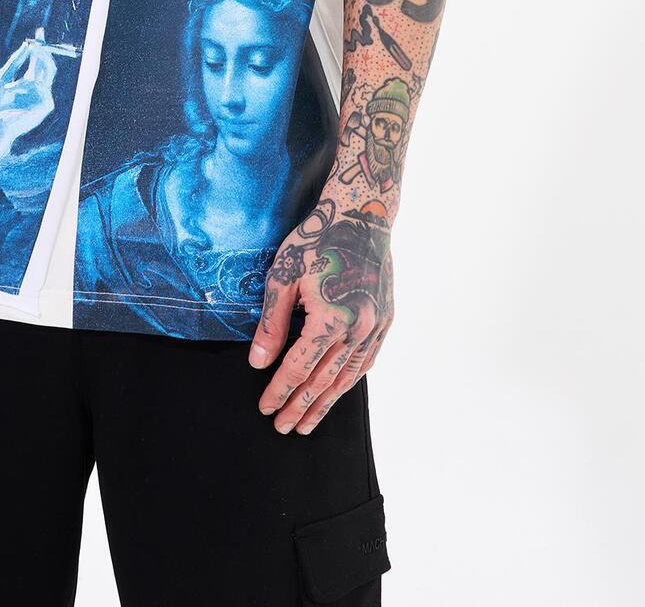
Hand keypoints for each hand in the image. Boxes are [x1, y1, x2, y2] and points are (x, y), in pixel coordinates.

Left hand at [0, 36, 58, 181]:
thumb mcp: (3, 76)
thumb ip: (15, 60)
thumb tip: (26, 44)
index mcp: (27, 82)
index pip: (38, 61)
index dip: (39, 47)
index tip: (39, 32)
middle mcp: (37, 88)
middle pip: (47, 64)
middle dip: (45, 49)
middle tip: (40, 39)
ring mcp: (42, 96)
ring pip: (50, 72)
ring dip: (44, 58)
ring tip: (37, 50)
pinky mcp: (45, 105)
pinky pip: (47, 87)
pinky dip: (41, 76)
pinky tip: (29, 77)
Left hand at [248, 201, 394, 434]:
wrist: (362, 215)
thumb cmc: (317, 240)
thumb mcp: (283, 276)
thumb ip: (272, 323)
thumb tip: (258, 362)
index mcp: (331, 320)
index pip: (298, 368)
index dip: (280, 391)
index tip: (265, 408)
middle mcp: (358, 330)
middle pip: (323, 381)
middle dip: (300, 407)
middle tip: (282, 428)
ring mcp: (376, 327)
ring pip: (348, 378)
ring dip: (326, 403)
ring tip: (308, 423)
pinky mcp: (386, 320)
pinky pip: (367, 361)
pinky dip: (350, 381)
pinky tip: (339, 391)